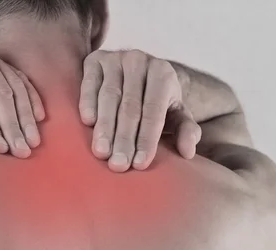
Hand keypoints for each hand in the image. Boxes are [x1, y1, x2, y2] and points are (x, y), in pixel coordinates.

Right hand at [79, 50, 201, 171]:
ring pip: (109, 97)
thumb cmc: (155, 100)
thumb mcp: (175, 113)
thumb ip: (185, 130)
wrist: (136, 71)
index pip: (154, 111)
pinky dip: (88, 103)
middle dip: (124, 139)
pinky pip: (89, 84)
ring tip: (102, 152)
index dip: (147, 139)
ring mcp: (115, 58)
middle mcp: (139, 61)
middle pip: (130, 106)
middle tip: (118, 165)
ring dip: (105, 127)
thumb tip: (188, 151)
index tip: (139, 164)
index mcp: (163, 73)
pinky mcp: (94, 60)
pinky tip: (88, 123)